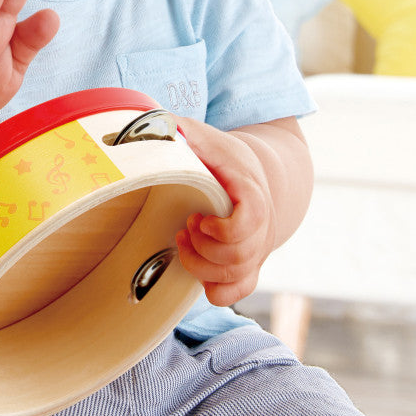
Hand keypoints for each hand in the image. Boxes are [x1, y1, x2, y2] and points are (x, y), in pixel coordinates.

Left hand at [175, 119, 277, 305]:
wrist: (251, 172)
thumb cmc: (223, 156)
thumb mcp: (204, 136)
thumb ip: (179, 129)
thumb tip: (153, 124)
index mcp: (253, 193)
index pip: (252, 220)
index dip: (223, 228)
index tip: (198, 217)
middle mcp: (262, 226)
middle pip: (240, 255)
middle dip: (203, 248)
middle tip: (185, 227)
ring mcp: (257, 248)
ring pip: (237, 276)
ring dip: (202, 266)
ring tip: (184, 242)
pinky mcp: (249, 265)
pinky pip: (239, 292)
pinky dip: (216, 290)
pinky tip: (198, 271)